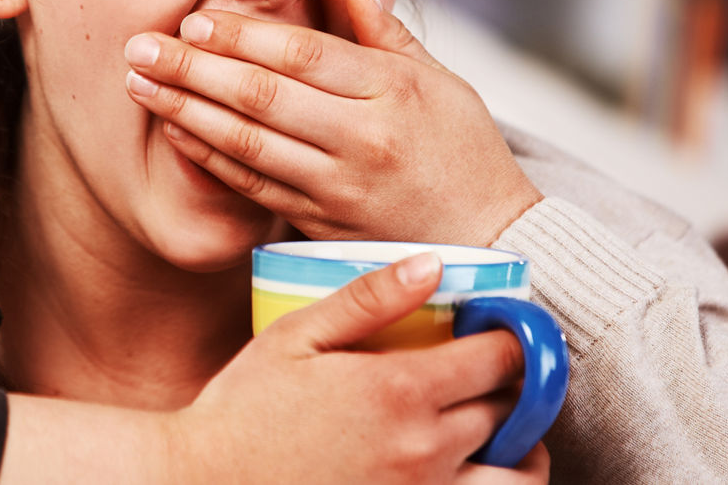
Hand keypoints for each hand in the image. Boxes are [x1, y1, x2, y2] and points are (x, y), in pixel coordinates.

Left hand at [123, 0, 541, 244]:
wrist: (495, 243)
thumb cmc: (466, 153)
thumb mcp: (442, 82)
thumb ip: (385, 33)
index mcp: (391, 91)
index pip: (300, 54)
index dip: (241, 35)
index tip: (193, 18)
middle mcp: (361, 139)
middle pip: (260, 96)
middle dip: (192, 68)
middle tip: (139, 46)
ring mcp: (338, 187)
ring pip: (247, 143)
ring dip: (185, 111)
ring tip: (140, 84)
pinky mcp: (321, 225)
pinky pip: (254, 186)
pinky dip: (209, 158)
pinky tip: (175, 133)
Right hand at [166, 253, 547, 482]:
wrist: (207, 482)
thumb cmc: (243, 409)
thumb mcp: (295, 336)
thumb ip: (368, 299)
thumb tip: (433, 264)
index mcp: (399, 390)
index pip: (503, 358)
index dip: (513, 336)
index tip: (499, 327)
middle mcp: (424, 448)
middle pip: (516, 411)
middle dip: (513, 385)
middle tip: (488, 369)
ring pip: (518, 476)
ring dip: (521, 447)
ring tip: (495, 427)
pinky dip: (490, 484)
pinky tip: (465, 467)